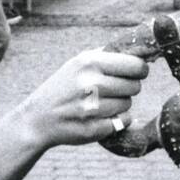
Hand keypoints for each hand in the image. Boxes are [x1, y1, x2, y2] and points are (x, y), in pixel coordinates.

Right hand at [18, 48, 148, 148]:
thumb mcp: (78, 62)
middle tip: (112, 89)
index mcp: (89, 63)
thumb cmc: (63, 86)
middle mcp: (91, 84)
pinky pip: (123, 121)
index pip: (135, 65)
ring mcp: (92, 108)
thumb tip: (141, 50)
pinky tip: (99, 116)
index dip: (140, 69)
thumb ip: (108, 55)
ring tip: (100, 102)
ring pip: (128, 104)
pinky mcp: (94, 129)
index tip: (137, 72)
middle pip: (135, 86)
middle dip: (128, 87)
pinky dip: (116, 120)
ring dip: (120, 104)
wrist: (38, 119)